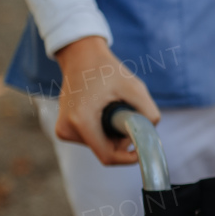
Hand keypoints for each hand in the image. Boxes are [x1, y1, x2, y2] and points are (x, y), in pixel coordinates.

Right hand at [52, 36, 161, 165]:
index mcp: (81, 120)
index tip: (141, 148)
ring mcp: (63, 130)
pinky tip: (102, 111)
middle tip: (126, 114)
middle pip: (105, 151)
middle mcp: (67, 129)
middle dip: (121, 140)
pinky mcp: (64, 129)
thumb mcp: (135, 87)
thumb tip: (151, 134)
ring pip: (99, 146)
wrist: (81, 57)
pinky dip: (102, 131)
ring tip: (112, 108)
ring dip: (112, 134)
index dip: (128, 158)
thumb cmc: (106, 70)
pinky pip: (92, 140)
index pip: (108, 156)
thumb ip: (148, 112)